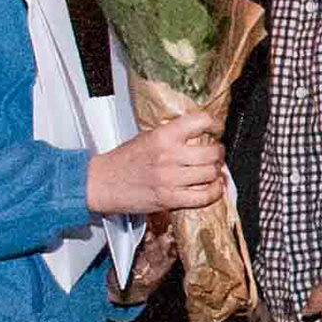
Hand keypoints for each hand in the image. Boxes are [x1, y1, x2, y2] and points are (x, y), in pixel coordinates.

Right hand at [89, 109, 223, 216]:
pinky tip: (214, 187)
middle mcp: (169, 156)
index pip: (200, 122)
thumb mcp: (147, 137)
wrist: (103, 183)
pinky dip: (214, 192)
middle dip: (219, 152)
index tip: (215, 128)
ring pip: (211, 174)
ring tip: (214, 170)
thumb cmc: (123, 161)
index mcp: (163, 136)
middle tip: (216, 153)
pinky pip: (204, 196)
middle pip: (212, 152)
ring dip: (217, 172)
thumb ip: (172, 135)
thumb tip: (199, 134)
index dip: (213, 124)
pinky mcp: (170, 198)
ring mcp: (171, 179)